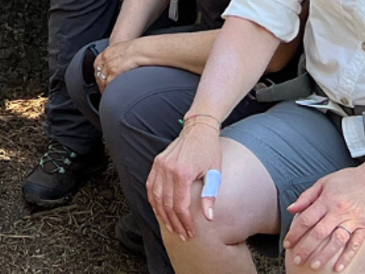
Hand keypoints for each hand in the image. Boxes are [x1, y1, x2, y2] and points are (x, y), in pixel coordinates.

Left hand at [94, 38, 144, 90]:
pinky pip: (108, 83)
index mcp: (106, 53)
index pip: (97, 67)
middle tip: (103, 90)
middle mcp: (105, 59)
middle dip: (100, 83)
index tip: (101, 81)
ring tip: (107, 94)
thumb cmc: (135, 50)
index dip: (99, 75)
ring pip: (102, 80)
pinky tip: (112, 93)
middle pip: (99, 74)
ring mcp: (109, 65)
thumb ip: (116, 57)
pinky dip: (109, 89)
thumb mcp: (121, 50)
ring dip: (104, 88)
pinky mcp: (115, 71)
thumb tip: (117, 65)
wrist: (140, 49)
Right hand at [148, 119, 222, 239]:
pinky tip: (159, 211)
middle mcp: (168, 169)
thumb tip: (209, 218)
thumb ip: (209, 195)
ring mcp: (159, 165)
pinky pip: (150, 186)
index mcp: (183, 172)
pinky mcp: (156, 163)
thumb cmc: (209, 151)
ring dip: (162, 215)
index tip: (191, 232)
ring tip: (171, 227)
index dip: (185, 221)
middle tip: (182, 235)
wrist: (198, 130)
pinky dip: (153, 201)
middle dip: (175, 222)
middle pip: (167, 204)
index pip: (180, 205)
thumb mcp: (214, 172)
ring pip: (155, 197)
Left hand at [284, 164, 364, 271]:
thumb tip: (291, 209)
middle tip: (296, 260)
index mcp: (326, 200)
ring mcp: (353, 220)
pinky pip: (356, 244)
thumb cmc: (349, 179)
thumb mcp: (324, 182)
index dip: (295, 233)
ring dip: (324, 255)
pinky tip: (338, 268)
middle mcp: (338, 211)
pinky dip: (347, 257)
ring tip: (314, 266)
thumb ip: (307, 197)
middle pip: (319, 232)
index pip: (306, 219)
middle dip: (306, 248)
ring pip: (336, 240)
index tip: (287, 244)